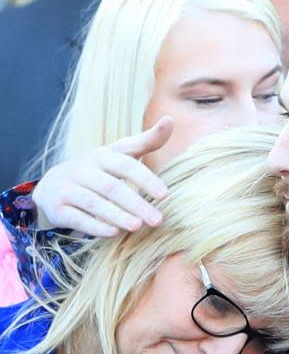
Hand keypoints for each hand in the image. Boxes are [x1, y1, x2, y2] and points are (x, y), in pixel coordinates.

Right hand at [33, 117, 173, 236]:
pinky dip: (95, 226)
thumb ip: (146, 141)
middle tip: (157, 220)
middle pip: (111, 187)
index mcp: (102, 155)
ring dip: (117, 215)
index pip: (126, 165)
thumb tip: (170, 120)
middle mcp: (83, 169)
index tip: (165, 195)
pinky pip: (76, 217)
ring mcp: (67, 188)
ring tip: (137, 227)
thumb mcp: (120, 153)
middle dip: (136, 204)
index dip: (145, 179)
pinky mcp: (57, 207)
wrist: (54, 184)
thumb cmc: (99, 169)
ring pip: (93, 202)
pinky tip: (113, 233)